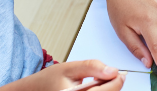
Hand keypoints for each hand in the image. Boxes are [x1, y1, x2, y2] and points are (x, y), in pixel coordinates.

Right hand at [0, 60, 125, 90]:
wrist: (34, 90)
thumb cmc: (50, 79)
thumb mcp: (71, 67)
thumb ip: (93, 67)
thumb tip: (113, 70)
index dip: (116, 82)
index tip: (121, 74)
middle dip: (113, 86)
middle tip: (113, 75)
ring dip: (107, 90)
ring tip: (99, 81)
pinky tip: (95, 88)